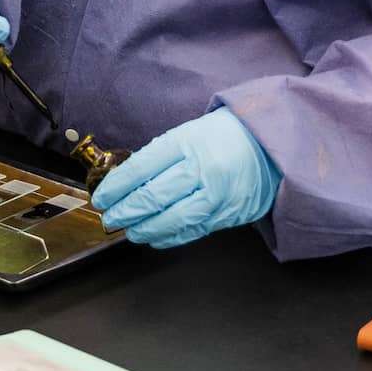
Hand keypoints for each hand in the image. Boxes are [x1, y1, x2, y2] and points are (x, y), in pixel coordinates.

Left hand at [91, 109, 280, 248]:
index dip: (116, 188)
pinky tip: (154, 237)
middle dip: (124, 212)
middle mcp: (201, 169)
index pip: (140, 168)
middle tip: (109, 219)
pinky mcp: (228, 214)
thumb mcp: (189, 133)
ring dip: (144, 229)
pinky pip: (192, 231)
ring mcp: (216, 195)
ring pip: (171, 220)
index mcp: (186, 142)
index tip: (101, 198)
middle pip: (152, 197)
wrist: (270, 144)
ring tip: (129, 231)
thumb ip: (161, 157)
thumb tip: (126, 183)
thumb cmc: (224, 136)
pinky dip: (169, 237)